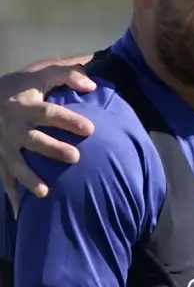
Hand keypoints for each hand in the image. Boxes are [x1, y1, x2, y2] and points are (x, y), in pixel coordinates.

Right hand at [0, 66, 96, 210]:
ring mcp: (3, 144)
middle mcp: (13, 127)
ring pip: (15, 163)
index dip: (69, 120)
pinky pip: (3, 176)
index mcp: (26, 105)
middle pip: (34, 140)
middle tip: (75, 158)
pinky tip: (18, 212)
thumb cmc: (21, 86)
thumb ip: (67, 75)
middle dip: (53, 150)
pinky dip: (10, 194)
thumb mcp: (41, 73)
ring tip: (45, 192)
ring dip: (29, 178)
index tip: (90, 129)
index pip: (50, 113)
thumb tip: (92, 86)